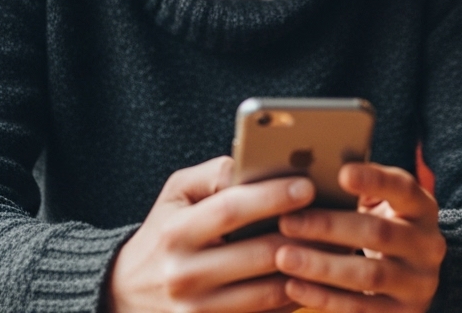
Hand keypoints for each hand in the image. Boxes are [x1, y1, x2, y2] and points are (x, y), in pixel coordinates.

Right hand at [108, 156, 315, 312]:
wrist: (126, 293)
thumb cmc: (164, 233)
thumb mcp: (175, 196)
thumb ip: (213, 175)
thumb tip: (254, 163)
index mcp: (176, 233)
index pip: (230, 211)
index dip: (271, 197)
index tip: (307, 185)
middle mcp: (185, 276)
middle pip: (259, 255)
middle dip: (303, 235)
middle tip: (334, 217)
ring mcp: (199, 311)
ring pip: (271, 292)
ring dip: (308, 268)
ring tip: (334, 245)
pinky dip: (295, 296)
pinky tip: (313, 275)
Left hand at [274, 162, 445, 312]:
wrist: (409, 279)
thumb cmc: (378, 229)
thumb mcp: (380, 206)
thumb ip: (359, 190)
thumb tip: (310, 176)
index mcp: (422, 209)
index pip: (403, 189)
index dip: (375, 180)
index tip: (341, 173)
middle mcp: (428, 246)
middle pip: (379, 233)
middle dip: (329, 227)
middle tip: (287, 222)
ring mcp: (418, 284)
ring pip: (369, 276)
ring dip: (322, 266)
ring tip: (284, 257)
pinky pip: (361, 309)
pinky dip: (324, 298)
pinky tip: (293, 286)